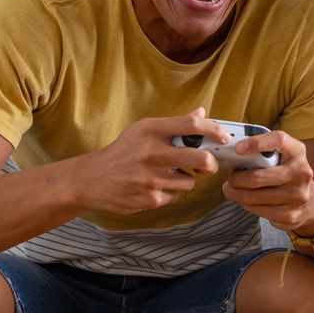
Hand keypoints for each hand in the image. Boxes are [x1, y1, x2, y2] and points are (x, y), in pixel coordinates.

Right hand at [76, 107, 224, 214]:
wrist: (90, 180)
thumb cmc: (122, 152)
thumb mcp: (143, 130)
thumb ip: (175, 124)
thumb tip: (202, 113)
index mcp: (150, 130)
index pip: (191, 125)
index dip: (214, 130)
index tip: (224, 137)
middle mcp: (151, 153)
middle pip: (201, 158)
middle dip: (210, 163)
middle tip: (208, 164)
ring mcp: (151, 178)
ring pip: (190, 181)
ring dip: (186, 179)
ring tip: (170, 175)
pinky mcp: (149, 199)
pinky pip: (176, 196)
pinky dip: (171, 192)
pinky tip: (156, 186)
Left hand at [220, 128, 313, 233]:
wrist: (308, 199)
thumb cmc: (284, 172)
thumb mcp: (281, 155)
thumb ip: (263, 151)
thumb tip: (234, 153)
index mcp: (296, 151)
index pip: (278, 141)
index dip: (256, 143)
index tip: (237, 149)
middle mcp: (301, 172)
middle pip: (257, 176)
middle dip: (236, 179)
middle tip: (230, 179)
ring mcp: (298, 194)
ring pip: (253, 196)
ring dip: (236, 194)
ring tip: (232, 190)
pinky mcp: (291, 214)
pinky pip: (258, 210)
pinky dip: (246, 205)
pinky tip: (245, 201)